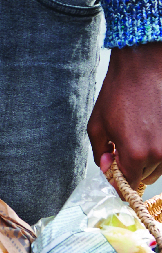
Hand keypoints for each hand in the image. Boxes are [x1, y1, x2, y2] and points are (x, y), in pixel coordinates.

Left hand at [88, 42, 161, 189]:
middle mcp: (157, 155)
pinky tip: (148, 131)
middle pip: (143, 177)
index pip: (128, 184)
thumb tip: (107, 168)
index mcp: (134, 154)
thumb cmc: (118, 92)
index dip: (118, 181)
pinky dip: (158, 150)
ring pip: (158, 167)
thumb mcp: (97, 124)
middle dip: (131, 167)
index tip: (114, 175)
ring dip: (146, 159)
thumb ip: (99, 152)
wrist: (143, 68)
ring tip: (136, 135)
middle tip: (121, 148)